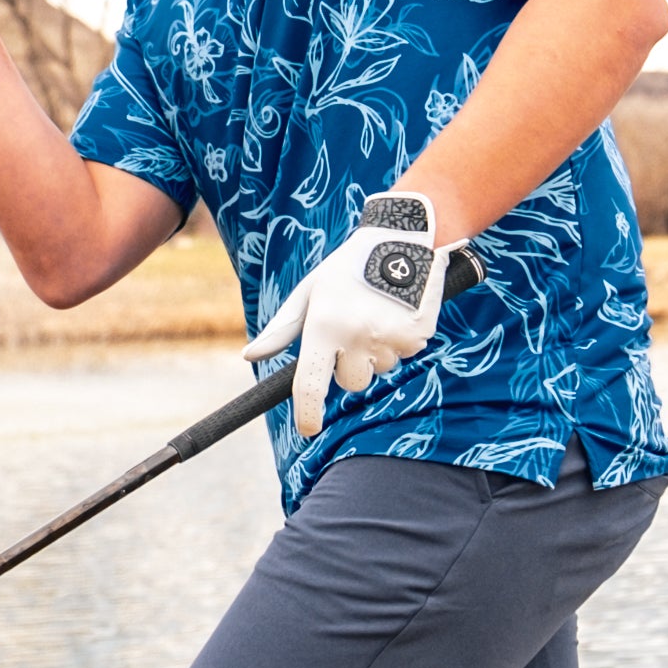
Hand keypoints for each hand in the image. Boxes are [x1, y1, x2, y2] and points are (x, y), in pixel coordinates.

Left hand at [243, 193, 477, 438]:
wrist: (402, 238)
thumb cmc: (347, 268)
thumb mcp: (310, 292)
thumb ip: (281, 329)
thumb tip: (249, 356)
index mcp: (323, 325)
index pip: (310, 384)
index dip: (308, 413)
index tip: (308, 429)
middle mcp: (356, 335)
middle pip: (350, 382)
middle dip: (349, 366)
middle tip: (353, 329)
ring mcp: (389, 337)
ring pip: (379, 370)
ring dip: (376, 352)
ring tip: (377, 312)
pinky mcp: (417, 336)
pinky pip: (404, 356)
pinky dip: (399, 341)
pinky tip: (397, 310)